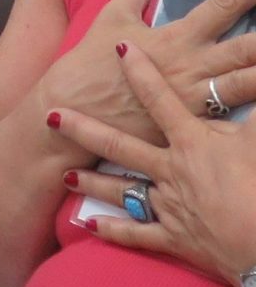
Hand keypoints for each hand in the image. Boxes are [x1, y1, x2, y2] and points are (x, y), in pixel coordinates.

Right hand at [41, 0, 255, 145]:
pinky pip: (237, 120)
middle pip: (252, 46)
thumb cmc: (88, 63)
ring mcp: (198, 99)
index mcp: (176, 37)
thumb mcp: (110, 16)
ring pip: (252, 84)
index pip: (223, 4)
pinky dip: (252, 108)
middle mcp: (194, 66)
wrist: (71, 113)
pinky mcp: (195, 128)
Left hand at [53, 42, 255, 286]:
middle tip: (51, 117)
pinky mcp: (175, 239)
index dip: (140, 70)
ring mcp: (168, 205)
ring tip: (64, 176)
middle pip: (119, 144)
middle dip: (83, 129)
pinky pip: (139, 234)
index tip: (120, 47)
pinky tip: (90, 227)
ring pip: (122, 190)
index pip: (159, 97)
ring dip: (91, 183)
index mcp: (190, 141)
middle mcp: (169, 169)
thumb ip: (255, 98)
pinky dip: (114, 230)